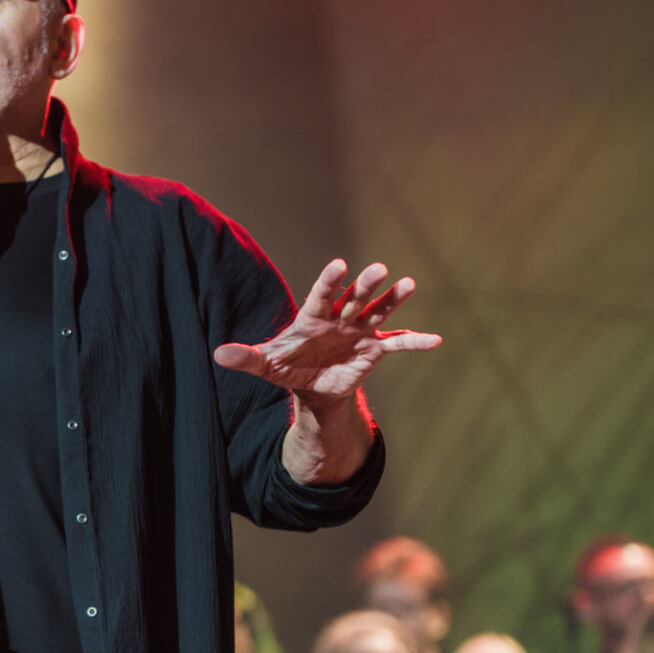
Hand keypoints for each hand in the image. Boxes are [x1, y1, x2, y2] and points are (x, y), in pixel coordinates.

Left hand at [212, 259, 441, 402]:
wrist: (313, 388)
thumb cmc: (287, 368)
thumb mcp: (265, 365)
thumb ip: (245, 357)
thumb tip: (217, 354)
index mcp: (313, 316)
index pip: (322, 294)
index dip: (330, 281)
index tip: (339, 265)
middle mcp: (340, 318)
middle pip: (355, 297)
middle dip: (366, 284)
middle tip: (381, 268)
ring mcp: (360, 331)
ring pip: (378, 312)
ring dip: (393, 299)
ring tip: (409, 284)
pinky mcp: (375, 350)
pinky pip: (398, 343)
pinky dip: (416, 341)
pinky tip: (436, 340)